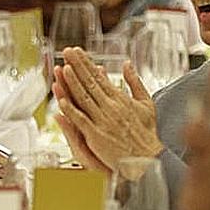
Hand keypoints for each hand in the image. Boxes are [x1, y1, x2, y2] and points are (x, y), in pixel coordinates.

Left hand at [50, 47, 162, 173]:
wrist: (148, 158)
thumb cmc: (147, 133)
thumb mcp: (146, 103)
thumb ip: (135, 82)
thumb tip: (127, 63)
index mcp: (120, 98)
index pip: (99, 76)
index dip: (86, 63)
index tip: (76, 52)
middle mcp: (110, 106)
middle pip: (90, 83)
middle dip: (77, 66)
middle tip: (66, 51)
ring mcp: (103, 120)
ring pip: (84, 98)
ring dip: (72, 83)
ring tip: (63, 68)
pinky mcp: (97, 135)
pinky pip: (81, 120)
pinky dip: (71, 110)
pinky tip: (61, 100)